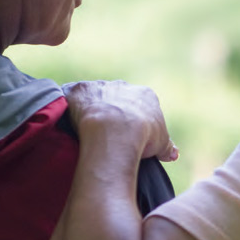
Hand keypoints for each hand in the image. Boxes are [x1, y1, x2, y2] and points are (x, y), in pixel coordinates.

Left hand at [63, 80, 178, 161]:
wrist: (115, 131)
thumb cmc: (142, 138)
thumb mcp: (161, 144)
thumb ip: (167, 146)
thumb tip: (173, 154)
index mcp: (145, 95)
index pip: (138, 105)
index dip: (133, 120)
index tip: (128, 135)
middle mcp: (122, 85)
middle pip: (116, 98)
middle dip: (112, 111)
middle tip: (106, 134)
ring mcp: (100, 86)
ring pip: (94, 95)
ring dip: (90, 108)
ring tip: (86, 130)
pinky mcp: (79, 90)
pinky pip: (71, 95)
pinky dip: (68, 105)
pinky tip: (66, 118)